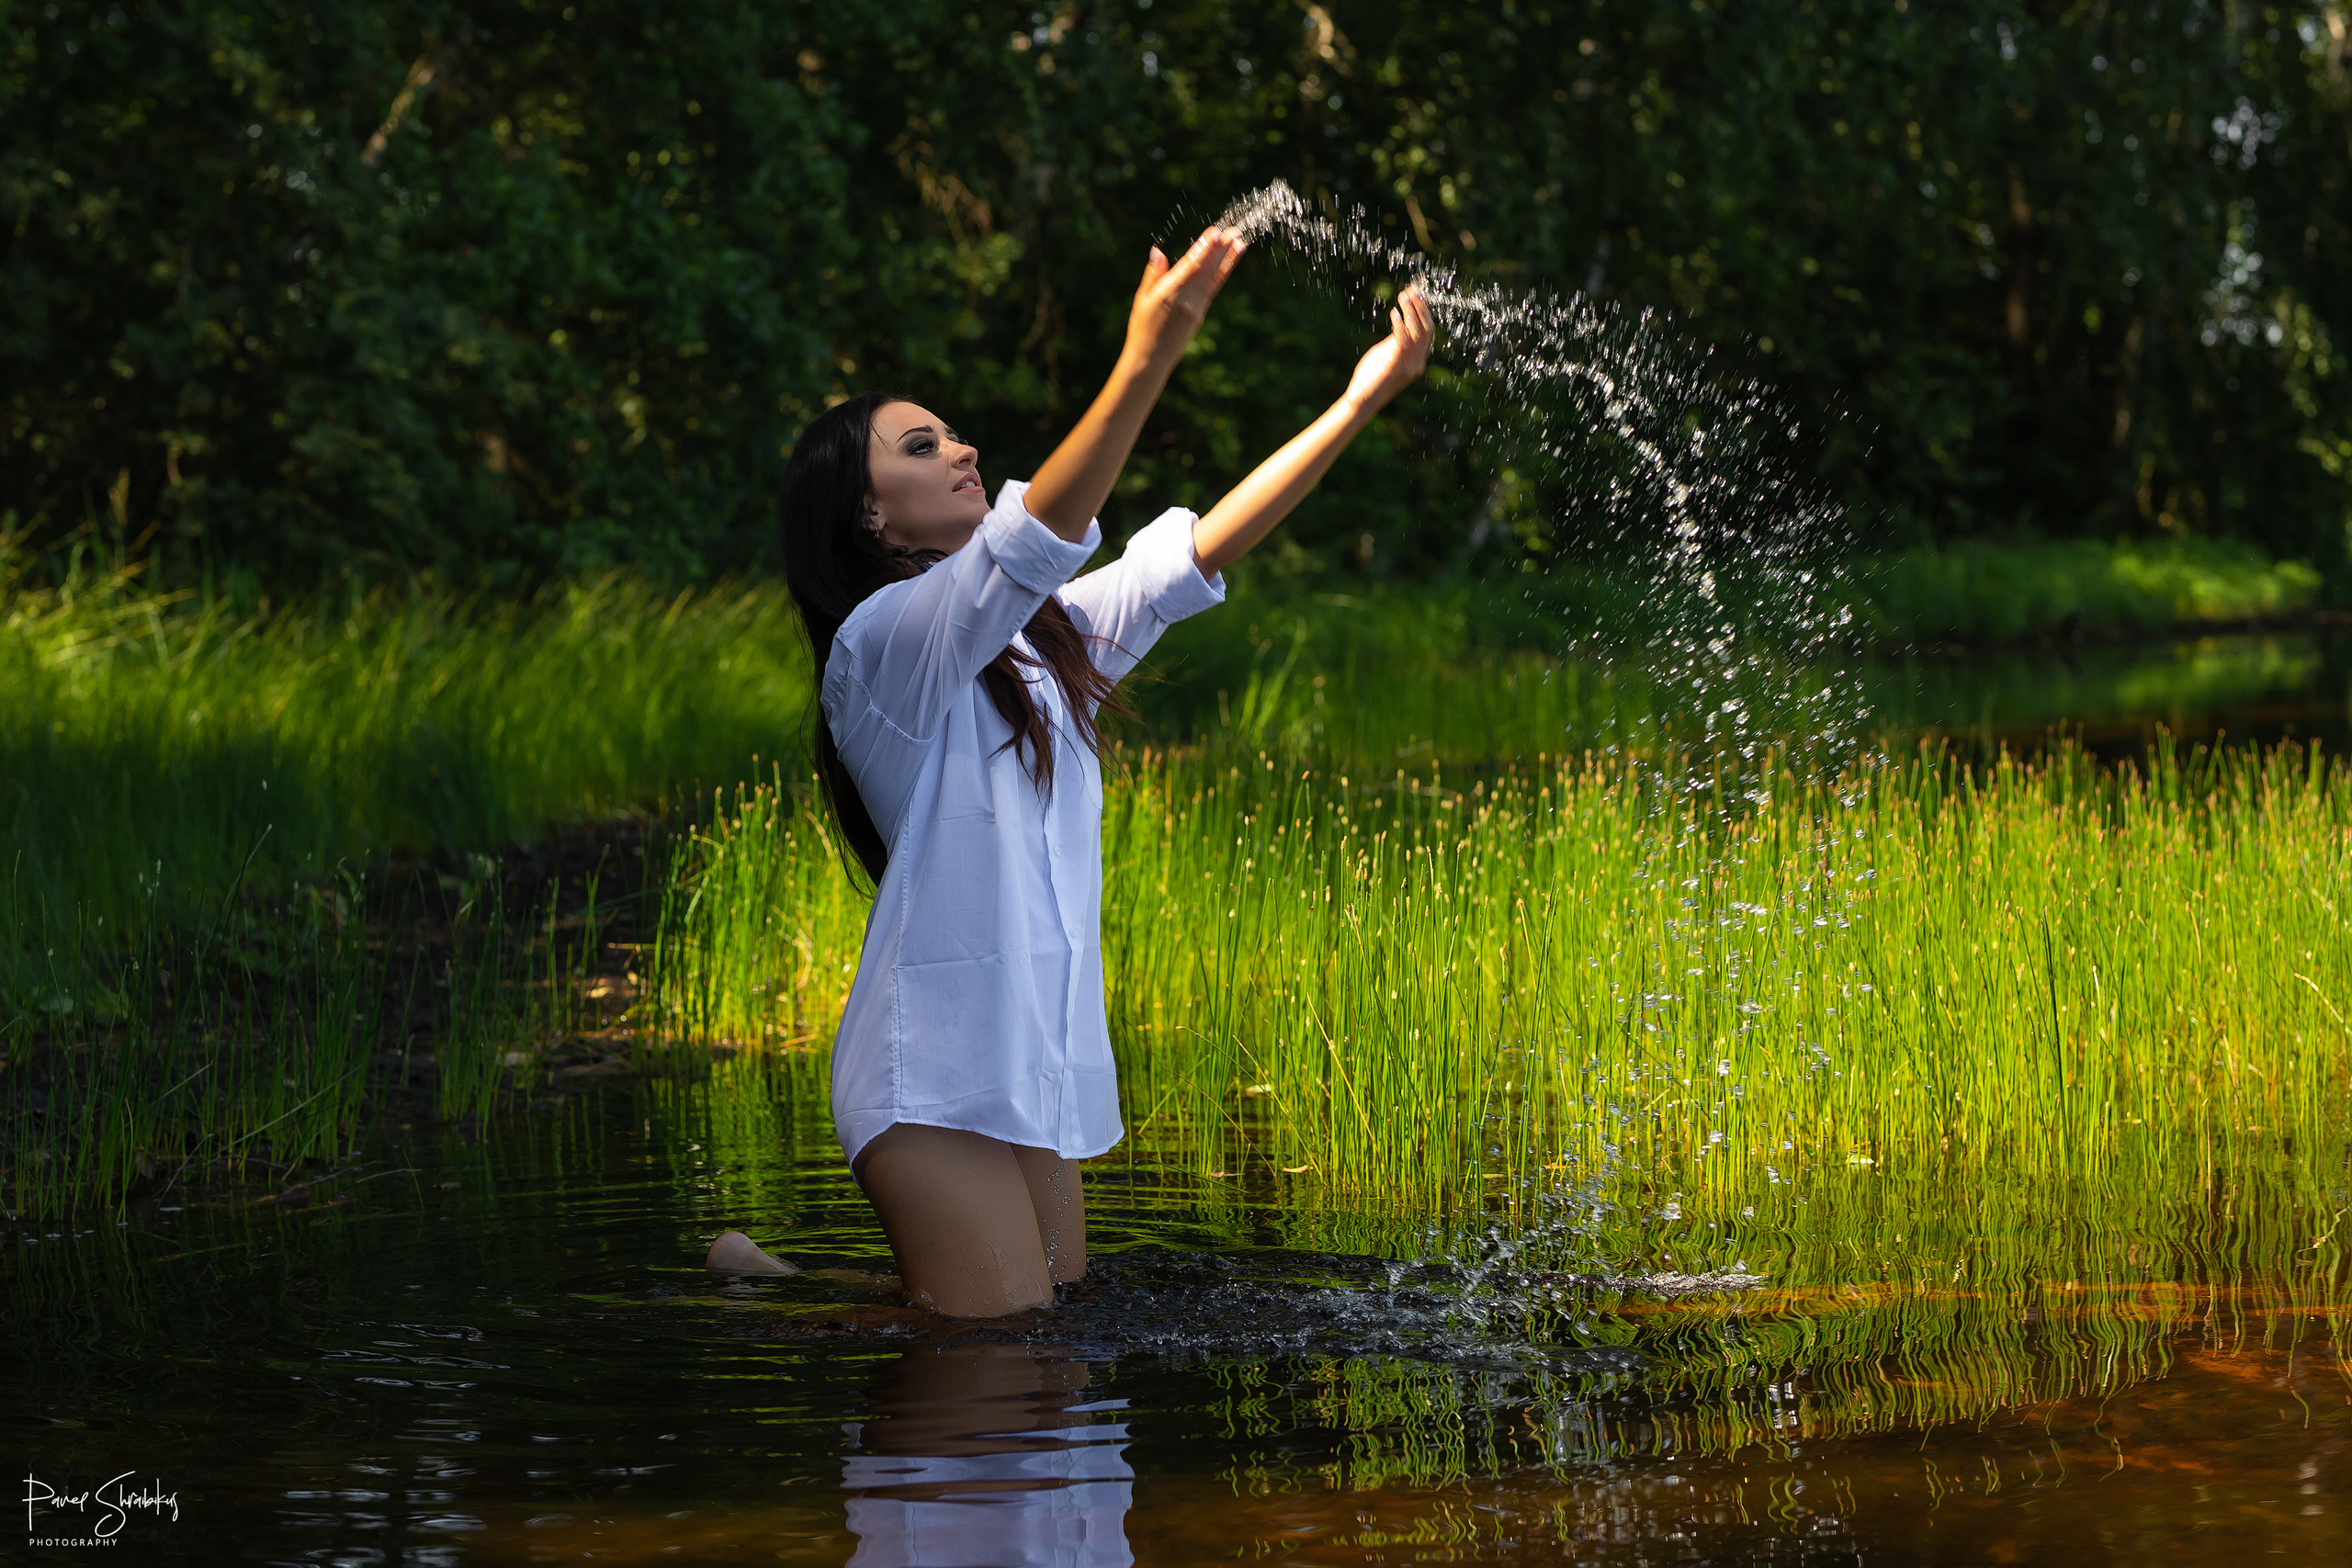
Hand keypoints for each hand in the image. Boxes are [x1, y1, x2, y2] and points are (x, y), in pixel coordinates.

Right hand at [1123, 226, 1245, 370]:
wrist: (1151, 359)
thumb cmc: (1142, 327)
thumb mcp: (1142, 299)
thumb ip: (1153, 275)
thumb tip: (1158, 251)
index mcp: (1169, 293)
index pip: (1191, 266)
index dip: (1204, 248)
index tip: (1215, 232)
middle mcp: (1186, 300)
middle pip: (1206, 270)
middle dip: (1221, 250)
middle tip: (1235, 231)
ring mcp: (1196, 309)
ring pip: (1214, 279)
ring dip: (1227, 260)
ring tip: (1240, 243)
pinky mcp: (1200, 315)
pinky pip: (1213, 289)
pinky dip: (1222, 274)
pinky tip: (1228, 263)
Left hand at [1340, 284, 1435, 411]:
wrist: (1361, 400)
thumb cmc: (1370, 377)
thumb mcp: (1385, 353)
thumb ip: (1395, 340)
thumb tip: (1401, 320)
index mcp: (1417, 359)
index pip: (1427, 331)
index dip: (1423, 310)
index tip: (1415, 292)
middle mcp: (1417, 362)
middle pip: (1427, 329)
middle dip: (1420, 307)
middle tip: (1411, 290)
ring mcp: (1409, 366)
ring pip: (1418, 333)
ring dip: (1411, 312)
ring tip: (1403, 296)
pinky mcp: (1395, 366)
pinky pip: (1402, 342)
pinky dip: (1399, 325)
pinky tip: (1394, 313)